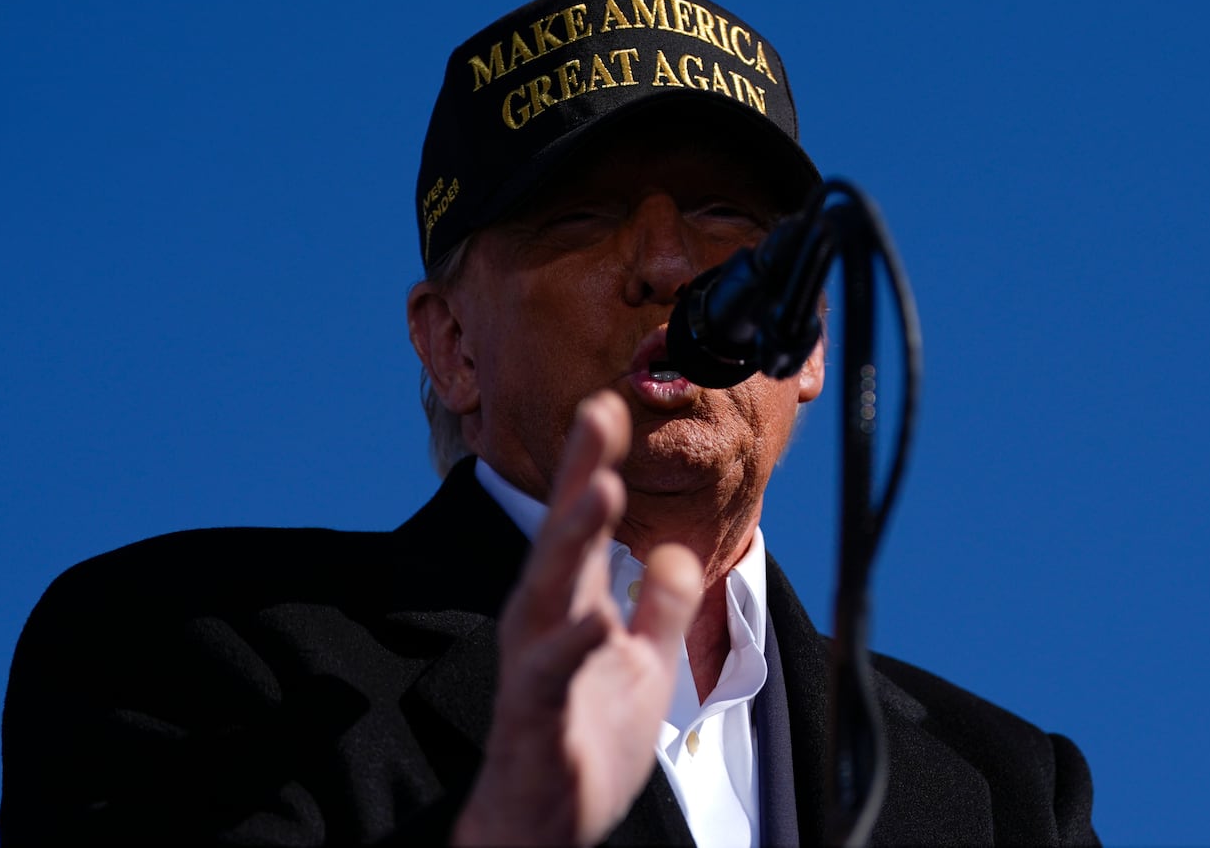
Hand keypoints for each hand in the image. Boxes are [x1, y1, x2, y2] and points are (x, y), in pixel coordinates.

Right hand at [452, 390, 704, 846]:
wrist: (545, 826)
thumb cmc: (588, 740)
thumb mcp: (644, 666)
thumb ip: (659, 609)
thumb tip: (673, 552)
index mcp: (570, 606)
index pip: (581, 525)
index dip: (591, 464)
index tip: (607, 403)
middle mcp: (544, 625)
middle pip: (560, 536)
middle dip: (579, 473)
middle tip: (597, 411)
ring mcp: (535, 668)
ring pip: (549, 594)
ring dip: (573, 540)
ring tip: (601, 490)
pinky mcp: (535, 719)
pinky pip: (550, 678)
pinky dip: (571, 646)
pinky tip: (597, 617)